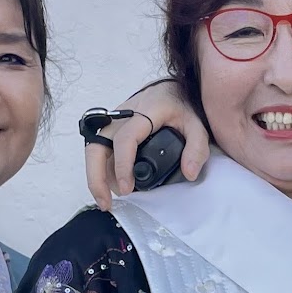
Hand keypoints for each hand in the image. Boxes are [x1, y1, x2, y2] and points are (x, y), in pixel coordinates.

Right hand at [84, 80, 208, 207]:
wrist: (169, 89)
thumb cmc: (180, 106)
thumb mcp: (196, 124)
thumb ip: (197, 147)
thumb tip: (189, 173)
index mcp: (143, 113)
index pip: (125, 140)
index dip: (123, 165)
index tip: (127, 189)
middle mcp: (121, 117)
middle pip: (96, 147)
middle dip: (96, 177)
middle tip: (105, 202)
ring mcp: (112, 123)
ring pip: (94, 151)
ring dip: (97, 177)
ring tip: (108, 201)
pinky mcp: (110, 130)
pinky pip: (99, 151)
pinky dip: (101, 171)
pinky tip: (112, 187)